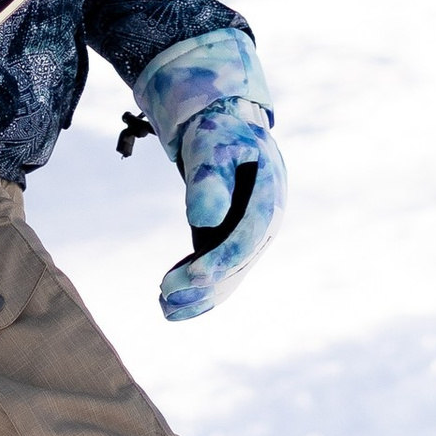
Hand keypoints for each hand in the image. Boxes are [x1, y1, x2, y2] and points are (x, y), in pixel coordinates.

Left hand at [130, 29, 285, 321]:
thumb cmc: (217, 130)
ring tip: (164, 310)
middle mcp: (269, 217)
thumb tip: (204, 218)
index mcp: (271, 190)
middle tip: (165, 298)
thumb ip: (209, 177)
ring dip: (202, 296)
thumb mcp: (211, 143)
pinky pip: (224, 272)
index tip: (193, 276)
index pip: (251, 232)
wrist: (223, 126)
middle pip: (241, 260)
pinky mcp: (238, 240)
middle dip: (206, 284)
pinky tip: (175, 307)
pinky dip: (202, 291)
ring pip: (233, 273)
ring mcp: (256, 232)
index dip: (225, 257)